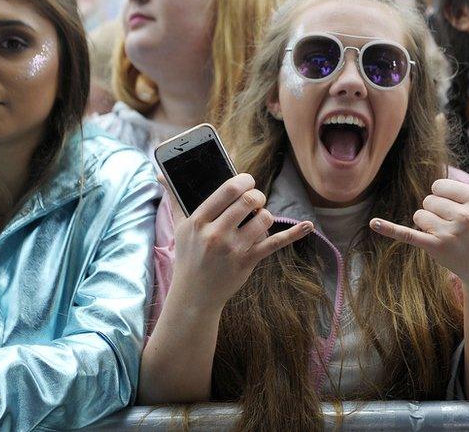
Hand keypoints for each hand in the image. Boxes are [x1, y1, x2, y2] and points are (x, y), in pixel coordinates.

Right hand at [169, 174, 312, 309]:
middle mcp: (216, 234)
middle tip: (255, 199)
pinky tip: (308, 226)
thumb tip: (160, 173)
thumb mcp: (179, 227)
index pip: (227, 190)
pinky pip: (275, 243)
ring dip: (264, 215)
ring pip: (264, 218)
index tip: (247, 181)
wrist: (194, 295)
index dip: (244, 180)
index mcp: (198, 221)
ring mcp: (233, 249)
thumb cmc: (188, 256)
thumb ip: (175, 198)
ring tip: (256, 219)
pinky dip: (293, 234)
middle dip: (256, 195)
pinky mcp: (248, 262)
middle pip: (248, 201)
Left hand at [369, 158, 468, 289]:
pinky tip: (373, 222)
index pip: (440, 185)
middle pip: (428, 200)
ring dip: (427, 226)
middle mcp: (465, 216)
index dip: (446, 198)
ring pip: (419, 215)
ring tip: (447, 237)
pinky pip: (408, 234)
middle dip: (436, 212)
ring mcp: (450, 233)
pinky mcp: (435, 248)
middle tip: (455, 228)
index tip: (461, 212)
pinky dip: (390, 229)